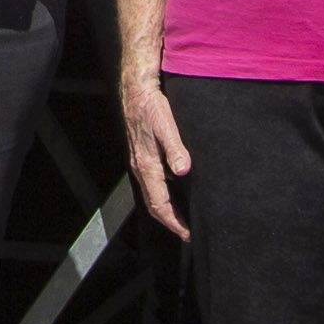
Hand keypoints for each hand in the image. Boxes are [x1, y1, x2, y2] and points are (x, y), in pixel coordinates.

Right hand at [119, 66, 196, 239]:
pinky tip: (176, 190)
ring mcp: (141, 161)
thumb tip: (184, 170)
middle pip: (154, 203)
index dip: (173, 221)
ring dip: (166, 208)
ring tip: (182, 217)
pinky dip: (164, 194)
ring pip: (152, 193)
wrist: (136, 89)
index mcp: (147, 165)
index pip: (159, 203)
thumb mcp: (166, 125)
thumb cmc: (151, 106)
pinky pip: (153, 182)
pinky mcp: (143, 154)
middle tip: (186, 233)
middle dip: (170, 221)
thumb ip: (175, 148)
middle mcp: (141, 167)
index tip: (187, 234)